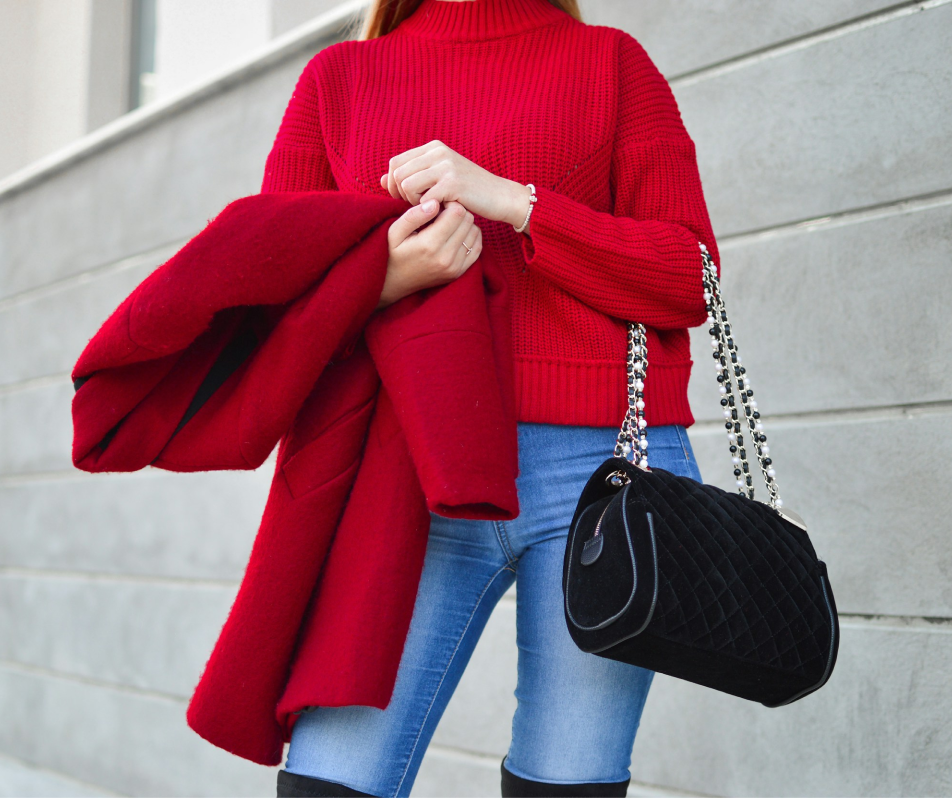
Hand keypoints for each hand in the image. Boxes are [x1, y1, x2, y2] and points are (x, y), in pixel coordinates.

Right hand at [376, 198, 482, 309]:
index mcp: (429, 244)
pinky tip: (456, 234)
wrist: (393, 283)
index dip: (450, 203)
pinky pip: (477, 248)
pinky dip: (471, 237)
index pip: (457, 213)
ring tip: (448, 224)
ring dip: (465, 224)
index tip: (439, 204)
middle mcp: (446, 257)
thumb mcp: (394, 231)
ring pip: (475, 232)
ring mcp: (454, 267)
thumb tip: (435, 203)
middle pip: (468, 220)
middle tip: (444, 213)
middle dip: (458, 211)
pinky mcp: (459, 273)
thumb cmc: (392, 252)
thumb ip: (414, 216)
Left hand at [379, 140, 532, 232]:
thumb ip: (412, 177)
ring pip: (406, 185)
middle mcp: (438, 152)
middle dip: (400, 195)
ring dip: (412, 202)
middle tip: (416, 206)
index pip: (395, 163)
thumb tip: (380, 180)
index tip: (403, 199)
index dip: (392, 184)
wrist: (501, 196)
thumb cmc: (469, 192)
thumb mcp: (438, 180)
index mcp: (433, 148)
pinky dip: (427, 210)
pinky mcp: (452, 183)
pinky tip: (439, 211)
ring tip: (428, 208)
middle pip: (397, 174)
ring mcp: (445, 166)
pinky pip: (423, 199)